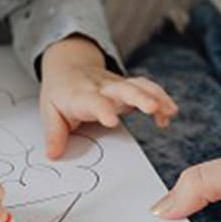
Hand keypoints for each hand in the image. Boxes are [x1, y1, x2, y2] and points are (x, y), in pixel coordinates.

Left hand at [40, 36, 177, 156]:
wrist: (68, 66)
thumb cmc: (61, 92)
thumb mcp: (49, 112)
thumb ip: (54, 134)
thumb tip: (53, 155)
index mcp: (80, 95)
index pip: (92, 101)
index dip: (103, 109)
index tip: (112, 121)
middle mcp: (101, 87)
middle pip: (122, 88)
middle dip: (138, 97)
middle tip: (152, 107)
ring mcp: (116, 85)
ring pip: (139, 85)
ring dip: (156, 96)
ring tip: (170, 110)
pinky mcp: (127, 86)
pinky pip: (146, 88)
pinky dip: (160, 99)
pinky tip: (167, 114)